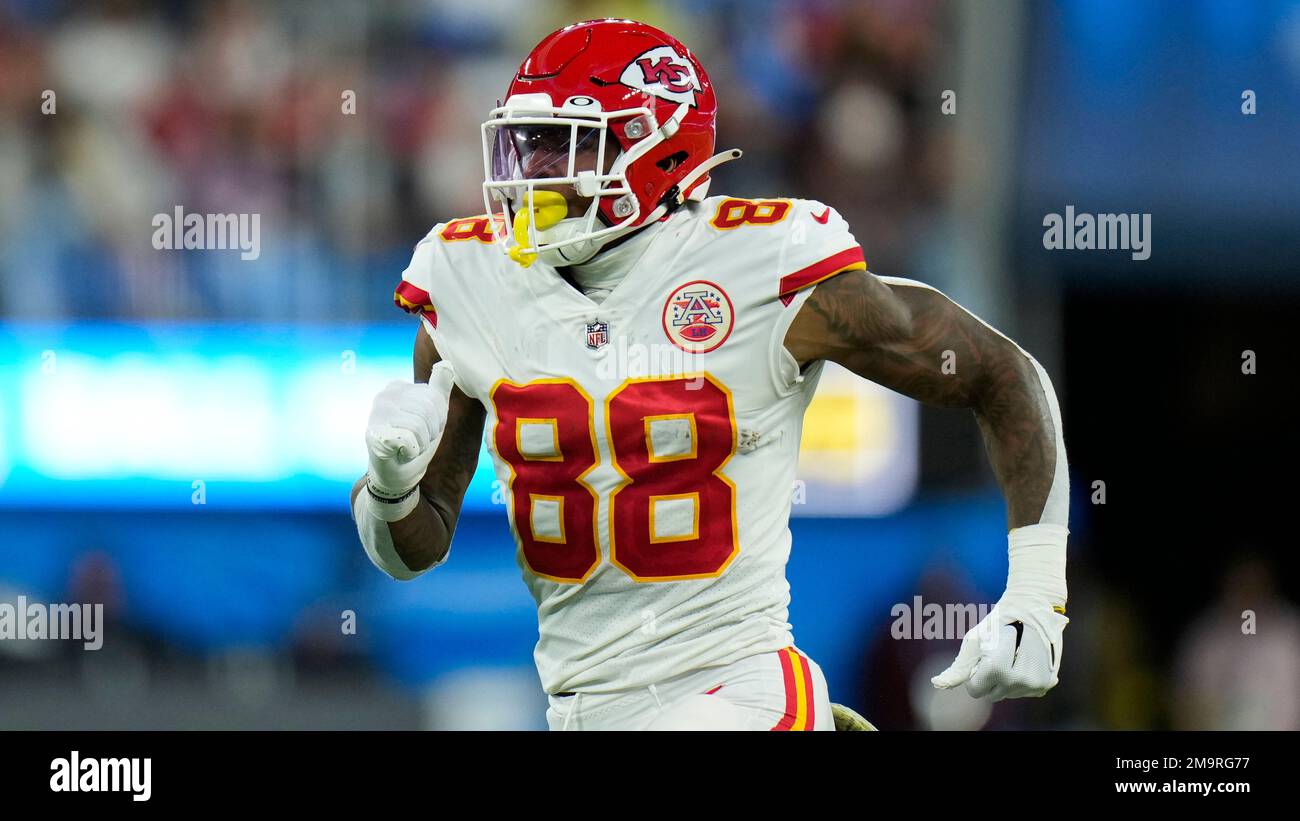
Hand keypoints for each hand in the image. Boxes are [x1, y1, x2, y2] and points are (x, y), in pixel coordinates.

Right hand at [364, 362, 456, 497]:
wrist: (395, 474)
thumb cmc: (415, 442)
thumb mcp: (433, 414)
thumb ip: (438, 390)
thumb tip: (447, 364)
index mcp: (398, 387)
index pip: (435, 397)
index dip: (438, 419)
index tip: (425, 428)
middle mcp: (384, 396)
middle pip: (428, 410)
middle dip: (430, 432)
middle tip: (416, 440)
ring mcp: (376, 414)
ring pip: (419, 426)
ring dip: (421, 443)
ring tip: (408, 446)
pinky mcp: (372, 435)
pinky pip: (408, 440)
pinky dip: (411, 452)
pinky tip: (400, 453)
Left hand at [931, 523, 1068, 700]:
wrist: (1032, 606)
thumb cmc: (998, 622)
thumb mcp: (974, 641)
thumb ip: (959, 667)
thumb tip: (937, 684)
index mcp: (1000, 670)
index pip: (975, 690)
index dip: (974, 672)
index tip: (982, 654)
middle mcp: (1022, 681)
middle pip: (993, 694)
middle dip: (990, 676)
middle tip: (998, 652)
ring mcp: (1038, 684)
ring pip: (1009, 693)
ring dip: (1007, 679)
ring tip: (1013, 654)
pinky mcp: (1049, 683)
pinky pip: (1026, 690)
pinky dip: (1022, 678)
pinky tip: (1025, 659)